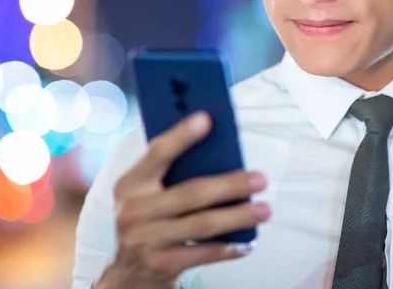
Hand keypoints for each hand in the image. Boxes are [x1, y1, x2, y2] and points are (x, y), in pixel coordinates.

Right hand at [96, 112, 270, 288]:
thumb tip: (218, 151)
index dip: (181, 136)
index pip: (157, 153)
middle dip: (230, 185)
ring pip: (203, 224)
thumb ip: (170, 173)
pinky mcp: (162, 265)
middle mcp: (133, 211)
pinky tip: (248, 241)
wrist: (127, 273)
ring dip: (238, 216)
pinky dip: (230, 247)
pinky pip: (205, 253)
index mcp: (130, 184)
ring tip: (264, 209)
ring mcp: (146, 241)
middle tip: (260, 179)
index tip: (207, 119)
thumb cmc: (147, 220)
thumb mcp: (145, 194)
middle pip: (191, 193)